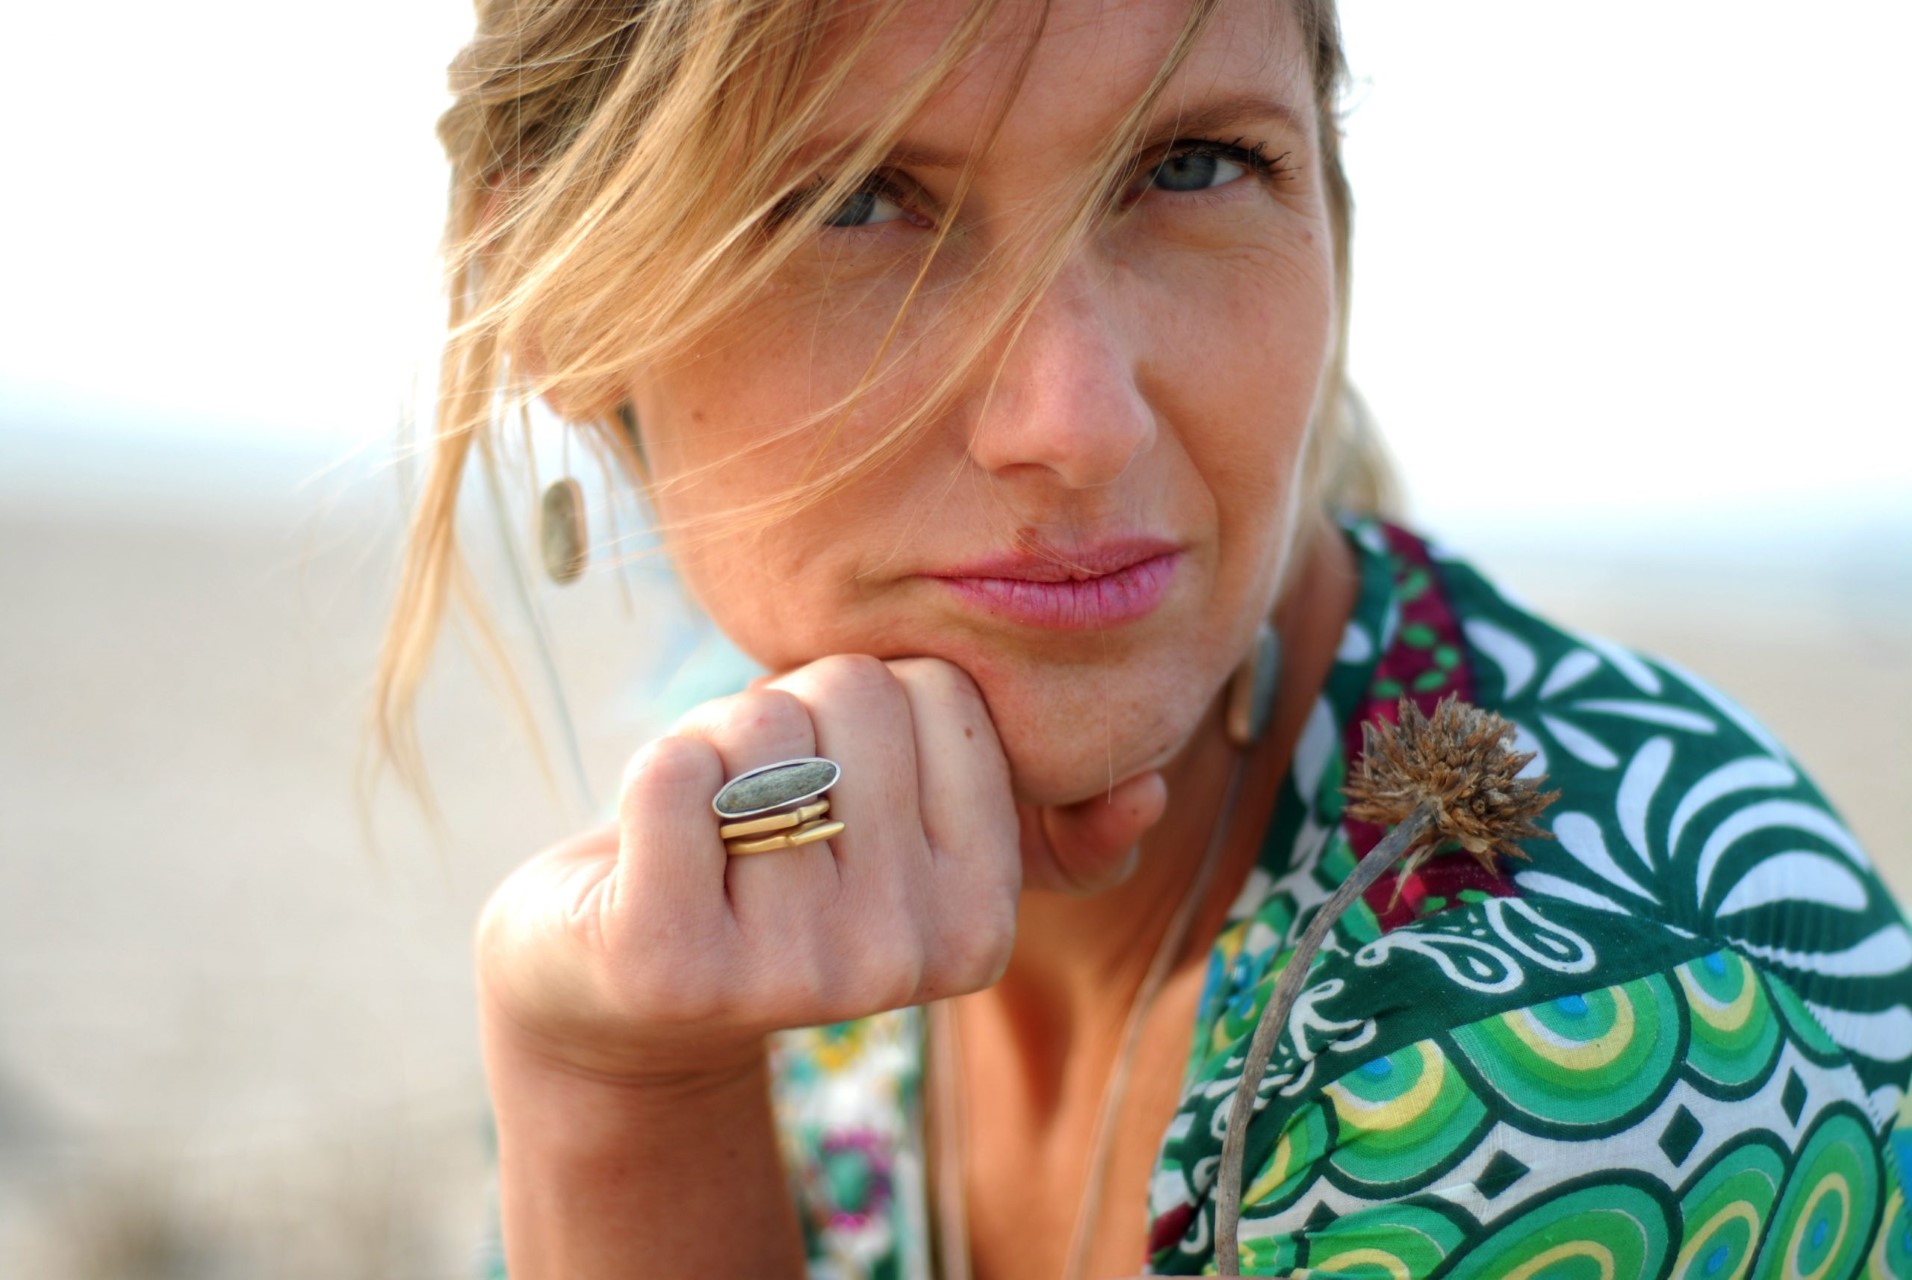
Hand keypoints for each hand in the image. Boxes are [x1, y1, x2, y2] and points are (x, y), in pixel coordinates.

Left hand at [476, 654, 1162, 1083]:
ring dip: (719, 745)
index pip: (942, 696)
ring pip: (763, 725)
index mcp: (978, 929)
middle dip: (793, 713)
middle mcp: (895, 968)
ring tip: (714, 828)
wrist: (622, 994)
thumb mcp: (912, 854)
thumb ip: (1032, 824)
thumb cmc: (778, 879)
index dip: (870, 708)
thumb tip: (1146, 785)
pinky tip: (653, 845)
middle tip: (765, 805)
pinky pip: (673, 769)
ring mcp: (782, 977)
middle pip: (855, 694)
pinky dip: (654, 768)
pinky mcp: (666, 965)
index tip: (842, 788)